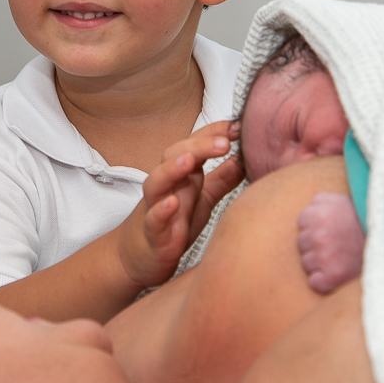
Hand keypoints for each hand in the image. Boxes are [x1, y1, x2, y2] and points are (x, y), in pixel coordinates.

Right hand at [117, 120, 244, 288]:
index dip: (215, 132)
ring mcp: (156, 207)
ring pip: (156, 182)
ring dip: (171, 169)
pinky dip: (160, 211)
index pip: (196, 144)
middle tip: (224, 142)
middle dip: (199, 146)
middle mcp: (168, 186)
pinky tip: (172, 204)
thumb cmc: (173, 224)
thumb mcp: (203, 199)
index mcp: (183, 174)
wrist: (139, 257)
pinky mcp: (152, 233)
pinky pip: (152, 219)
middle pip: (175, 155)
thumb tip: (245, 157)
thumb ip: (223, 178)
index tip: (238, 126)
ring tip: (189, 161)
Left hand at [297, 192, 364, 292]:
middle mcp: (320, 236)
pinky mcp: (333, 277)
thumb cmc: (365, 220)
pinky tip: (338, 272)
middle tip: (337, 243)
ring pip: (306, 263)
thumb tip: (307, 206)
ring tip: (340, 257)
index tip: (331, 228)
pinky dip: (324, 281)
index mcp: (320, 214)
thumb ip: (321, 200)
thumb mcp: (342, 200)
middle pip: (302, 243)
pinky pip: (315, 282)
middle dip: (316, 243)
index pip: (302, 222)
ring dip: (319, 262)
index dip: (315, 225)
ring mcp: (325, 258)